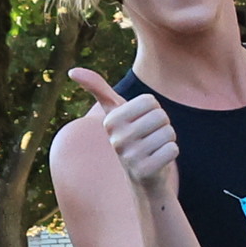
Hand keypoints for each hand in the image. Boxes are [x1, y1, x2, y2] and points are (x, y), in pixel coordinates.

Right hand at [77, 69, 181, 195]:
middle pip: (161, 116)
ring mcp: (130, 158)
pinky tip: (159, 161)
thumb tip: (72, 71)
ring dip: (167, 140)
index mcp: (110, 121)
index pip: (150, 101)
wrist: (141, 176)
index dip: (153, 111)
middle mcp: (117, 140)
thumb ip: (98, 89)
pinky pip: (173, 149)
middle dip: (162, 126)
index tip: (142, 123)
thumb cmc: (131, 136)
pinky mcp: (145, 172)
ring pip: (169, 133)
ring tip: (154, 149)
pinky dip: (171, 153)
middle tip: (150, 138)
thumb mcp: (114, 112)